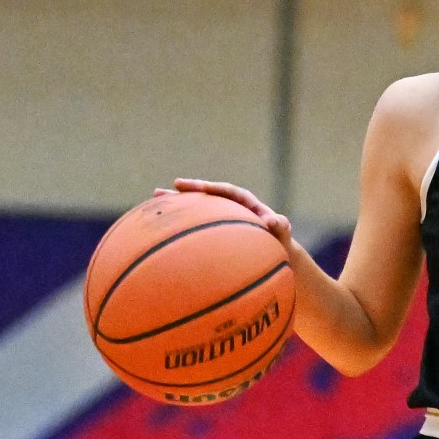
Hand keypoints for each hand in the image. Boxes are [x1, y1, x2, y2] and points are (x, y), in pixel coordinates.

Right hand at [154, 178, 293, 248]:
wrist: (275, 252)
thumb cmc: (279, 242)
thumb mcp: (282, 233)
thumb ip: (281, 225)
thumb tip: (273, 221)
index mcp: (246, 202)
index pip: (227, 191)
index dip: (213, 188)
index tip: (200, 187)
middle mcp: (230, 206)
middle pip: (208, 194)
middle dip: (191, 190)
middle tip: (173, 186)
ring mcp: (220, 217)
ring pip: (196, 207)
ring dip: (178, 202)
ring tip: (156, 197)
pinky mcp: (213, 230)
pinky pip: (195, 225)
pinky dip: (180, 224)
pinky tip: (159, 226)